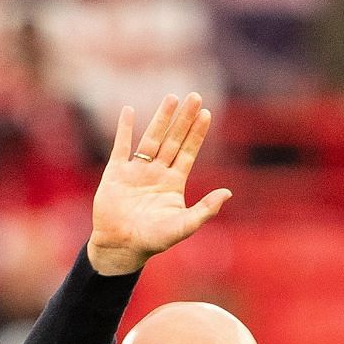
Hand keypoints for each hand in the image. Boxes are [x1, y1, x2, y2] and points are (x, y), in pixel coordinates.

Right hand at [86, 93, 231, 276]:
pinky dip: (124, 129)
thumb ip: (205, 210)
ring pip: (151, 138)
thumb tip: (228, 193)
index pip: (188, 152)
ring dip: (161, 118)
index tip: (206, 113)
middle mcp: (156, 173)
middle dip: (184, 119)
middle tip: (195, 96)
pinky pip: (121, 146)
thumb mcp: (183, 226)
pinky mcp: (116, 173)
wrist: (120, 247)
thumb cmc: (152, 241)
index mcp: (173, 183)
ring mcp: (136, 171)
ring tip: (172, 98)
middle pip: (173, 140)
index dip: (197, 133)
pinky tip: (129, 111)